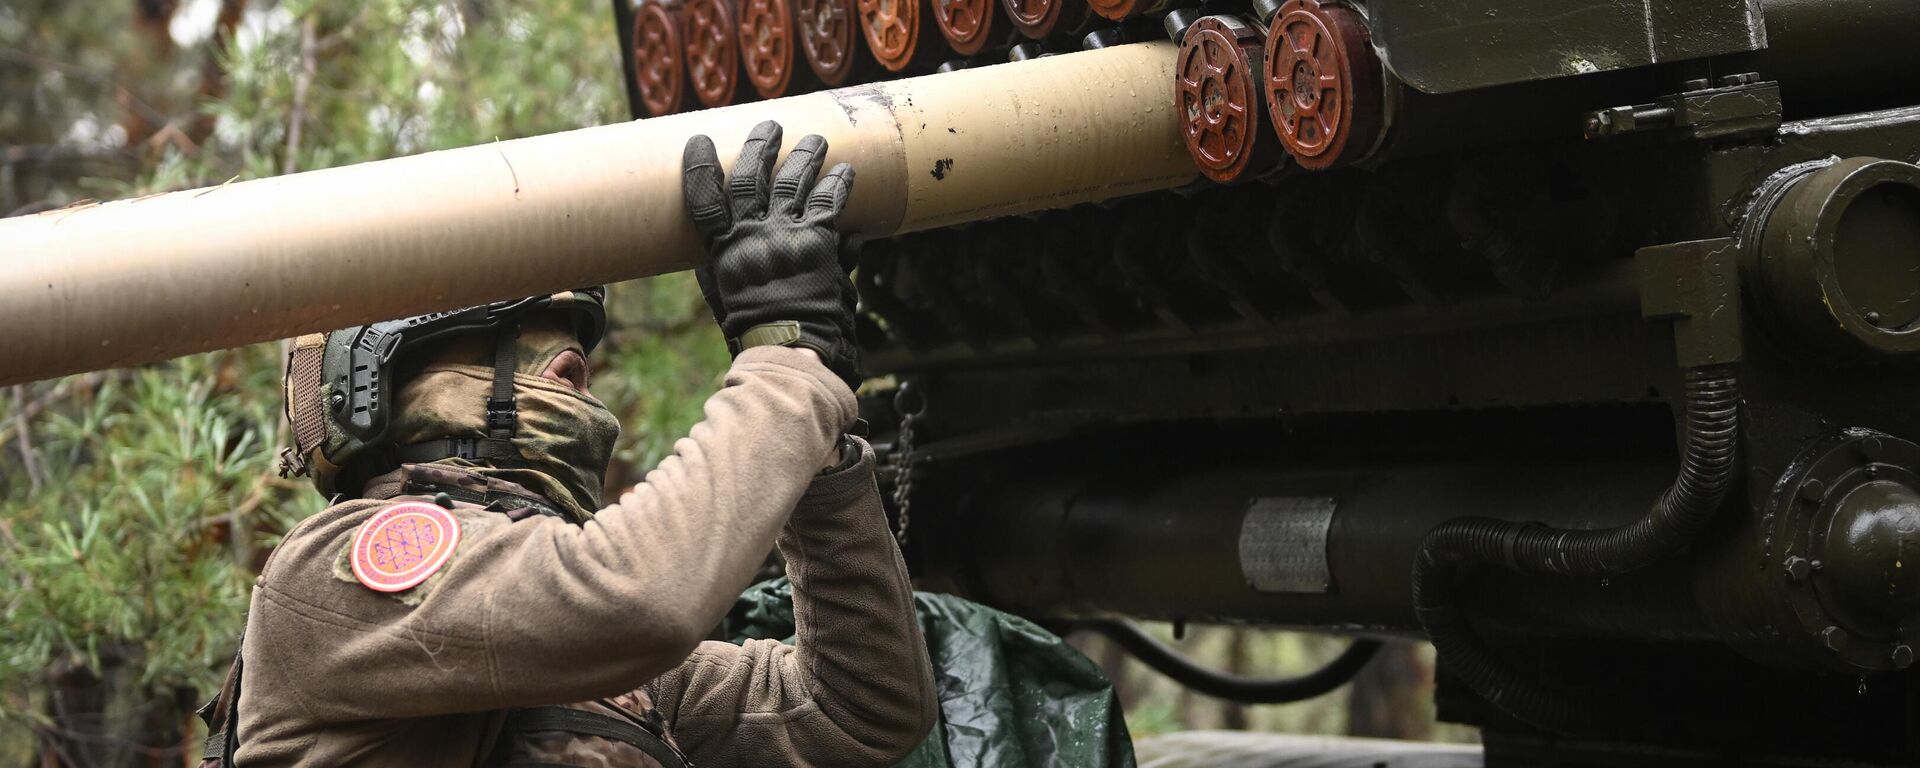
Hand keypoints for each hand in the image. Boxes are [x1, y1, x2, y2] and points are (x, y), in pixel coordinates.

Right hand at [682, 120, 861, 390]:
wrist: (793, 352)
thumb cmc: (757, 333)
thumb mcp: (724, 301)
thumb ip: (719, 271)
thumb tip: (714, 254)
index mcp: (724, 251)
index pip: (703, 199)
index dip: (698, 167)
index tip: (698, 140)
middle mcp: (752, 237)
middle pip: (751, 179)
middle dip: (760, 147)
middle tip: (770, 125)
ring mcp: (787, 236)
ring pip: (794, 182)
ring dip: (806, 156)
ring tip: (816, 140)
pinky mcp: (820, 242)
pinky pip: (831, 202)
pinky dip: (839, 184)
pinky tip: (847, 171)